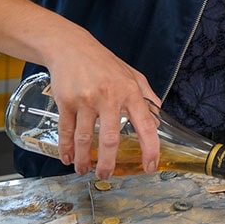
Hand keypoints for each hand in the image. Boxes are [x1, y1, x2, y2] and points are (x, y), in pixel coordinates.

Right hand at [44, 35, 160, 178]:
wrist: (72, 48)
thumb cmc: (105, 64)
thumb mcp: (134, 76)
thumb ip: (148, 98)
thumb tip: (158, 121)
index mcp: (131, 92)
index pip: (146, 125)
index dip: (150, 149)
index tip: (150, 167)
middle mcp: (110, 96)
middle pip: (110, 138)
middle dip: (108, 162)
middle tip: (107, 175)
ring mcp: (87, 99)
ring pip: (85, 138)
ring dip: (84, 159)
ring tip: (84, 170)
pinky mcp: (66, 101)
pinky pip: (66, 131)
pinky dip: (66, 148)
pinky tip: (67, 158)